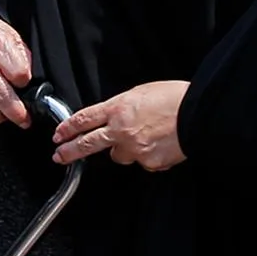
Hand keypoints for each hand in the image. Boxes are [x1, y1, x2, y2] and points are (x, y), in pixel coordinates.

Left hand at [54, 81, 189, 170]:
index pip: (85, 119)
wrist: (198, 113)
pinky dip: (148, 155)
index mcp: (118, 108)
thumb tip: (115, 119)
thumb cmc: (174, 98)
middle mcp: (121, 130)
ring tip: (142, 137)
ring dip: (124, 149)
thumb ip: (123, 108)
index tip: (59, 134)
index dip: (68, 127)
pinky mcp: (149, 163)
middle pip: (88, 144)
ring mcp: (134, 149)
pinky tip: (160, 144)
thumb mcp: (141, 93)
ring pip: (119, 155)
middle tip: (58, 155)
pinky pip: (143, 162)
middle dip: (70, 151)